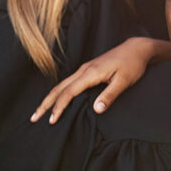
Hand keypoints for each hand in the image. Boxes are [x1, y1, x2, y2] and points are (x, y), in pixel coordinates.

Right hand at [31, 37, 170, 123]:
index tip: (52, 121)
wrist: (137, 49)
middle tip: (33, 118)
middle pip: (59, 88)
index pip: (68, 92)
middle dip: (45, 104)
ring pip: (62, 85)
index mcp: (90, 73)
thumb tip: (96, 110)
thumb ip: (110, 95)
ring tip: (40, 112)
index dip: (59, 107)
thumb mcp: (124, 81)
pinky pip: (68, 83)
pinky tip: (57, 101)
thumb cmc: (132, 65)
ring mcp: (85, 69)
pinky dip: (59, 93)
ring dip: (49, 98)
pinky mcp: (88, 70)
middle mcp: (83, 70)